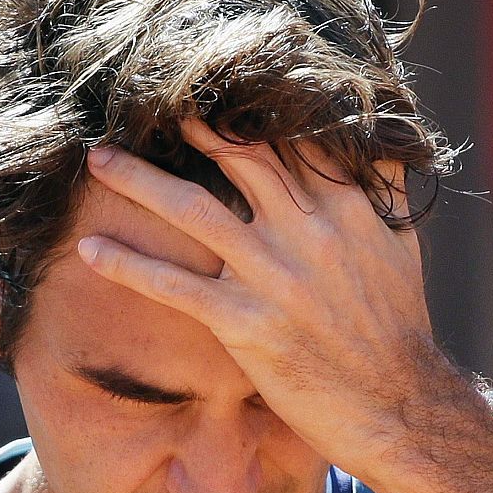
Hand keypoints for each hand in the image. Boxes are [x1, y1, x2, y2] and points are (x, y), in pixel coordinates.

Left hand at [77, 120, 463, 479]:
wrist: (397, 406)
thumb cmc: (398, 327)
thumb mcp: (404, 247)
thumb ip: (386, 190)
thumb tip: (383, 141)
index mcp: (345, 207)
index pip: (289, 138)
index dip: (246, 108)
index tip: (211, 87)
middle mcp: (306, 231)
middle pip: (235, 158)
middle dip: (188, 126)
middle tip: (145, 101)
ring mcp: (272, 276)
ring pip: (191, 210)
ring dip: (138, 180)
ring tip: (100, 159)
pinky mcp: (245, 323)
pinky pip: (173, 286)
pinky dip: (127, 264)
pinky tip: (88, 248)